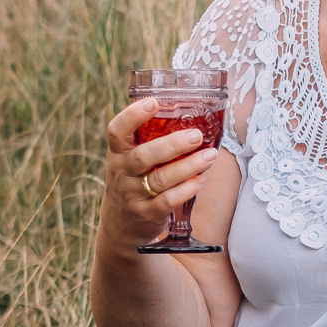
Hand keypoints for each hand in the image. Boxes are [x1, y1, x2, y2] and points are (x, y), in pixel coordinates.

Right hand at [104, 97, 216, 240]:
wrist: (121, 225)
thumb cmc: (134, 181)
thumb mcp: (130, 160)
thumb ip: (149, 141)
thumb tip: (191, 116)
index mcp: (118, 153)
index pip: (117, 130)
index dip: (132, 115)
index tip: (153, 102)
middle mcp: (122, 172)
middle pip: (144, 155)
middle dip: (172, 144)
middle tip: (196, 135)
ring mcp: (132, 194)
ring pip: (160, 179)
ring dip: (188, 166)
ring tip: (209, 156)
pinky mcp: (146, 214)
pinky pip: (167, 201)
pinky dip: (186, 190)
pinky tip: (201, 180)